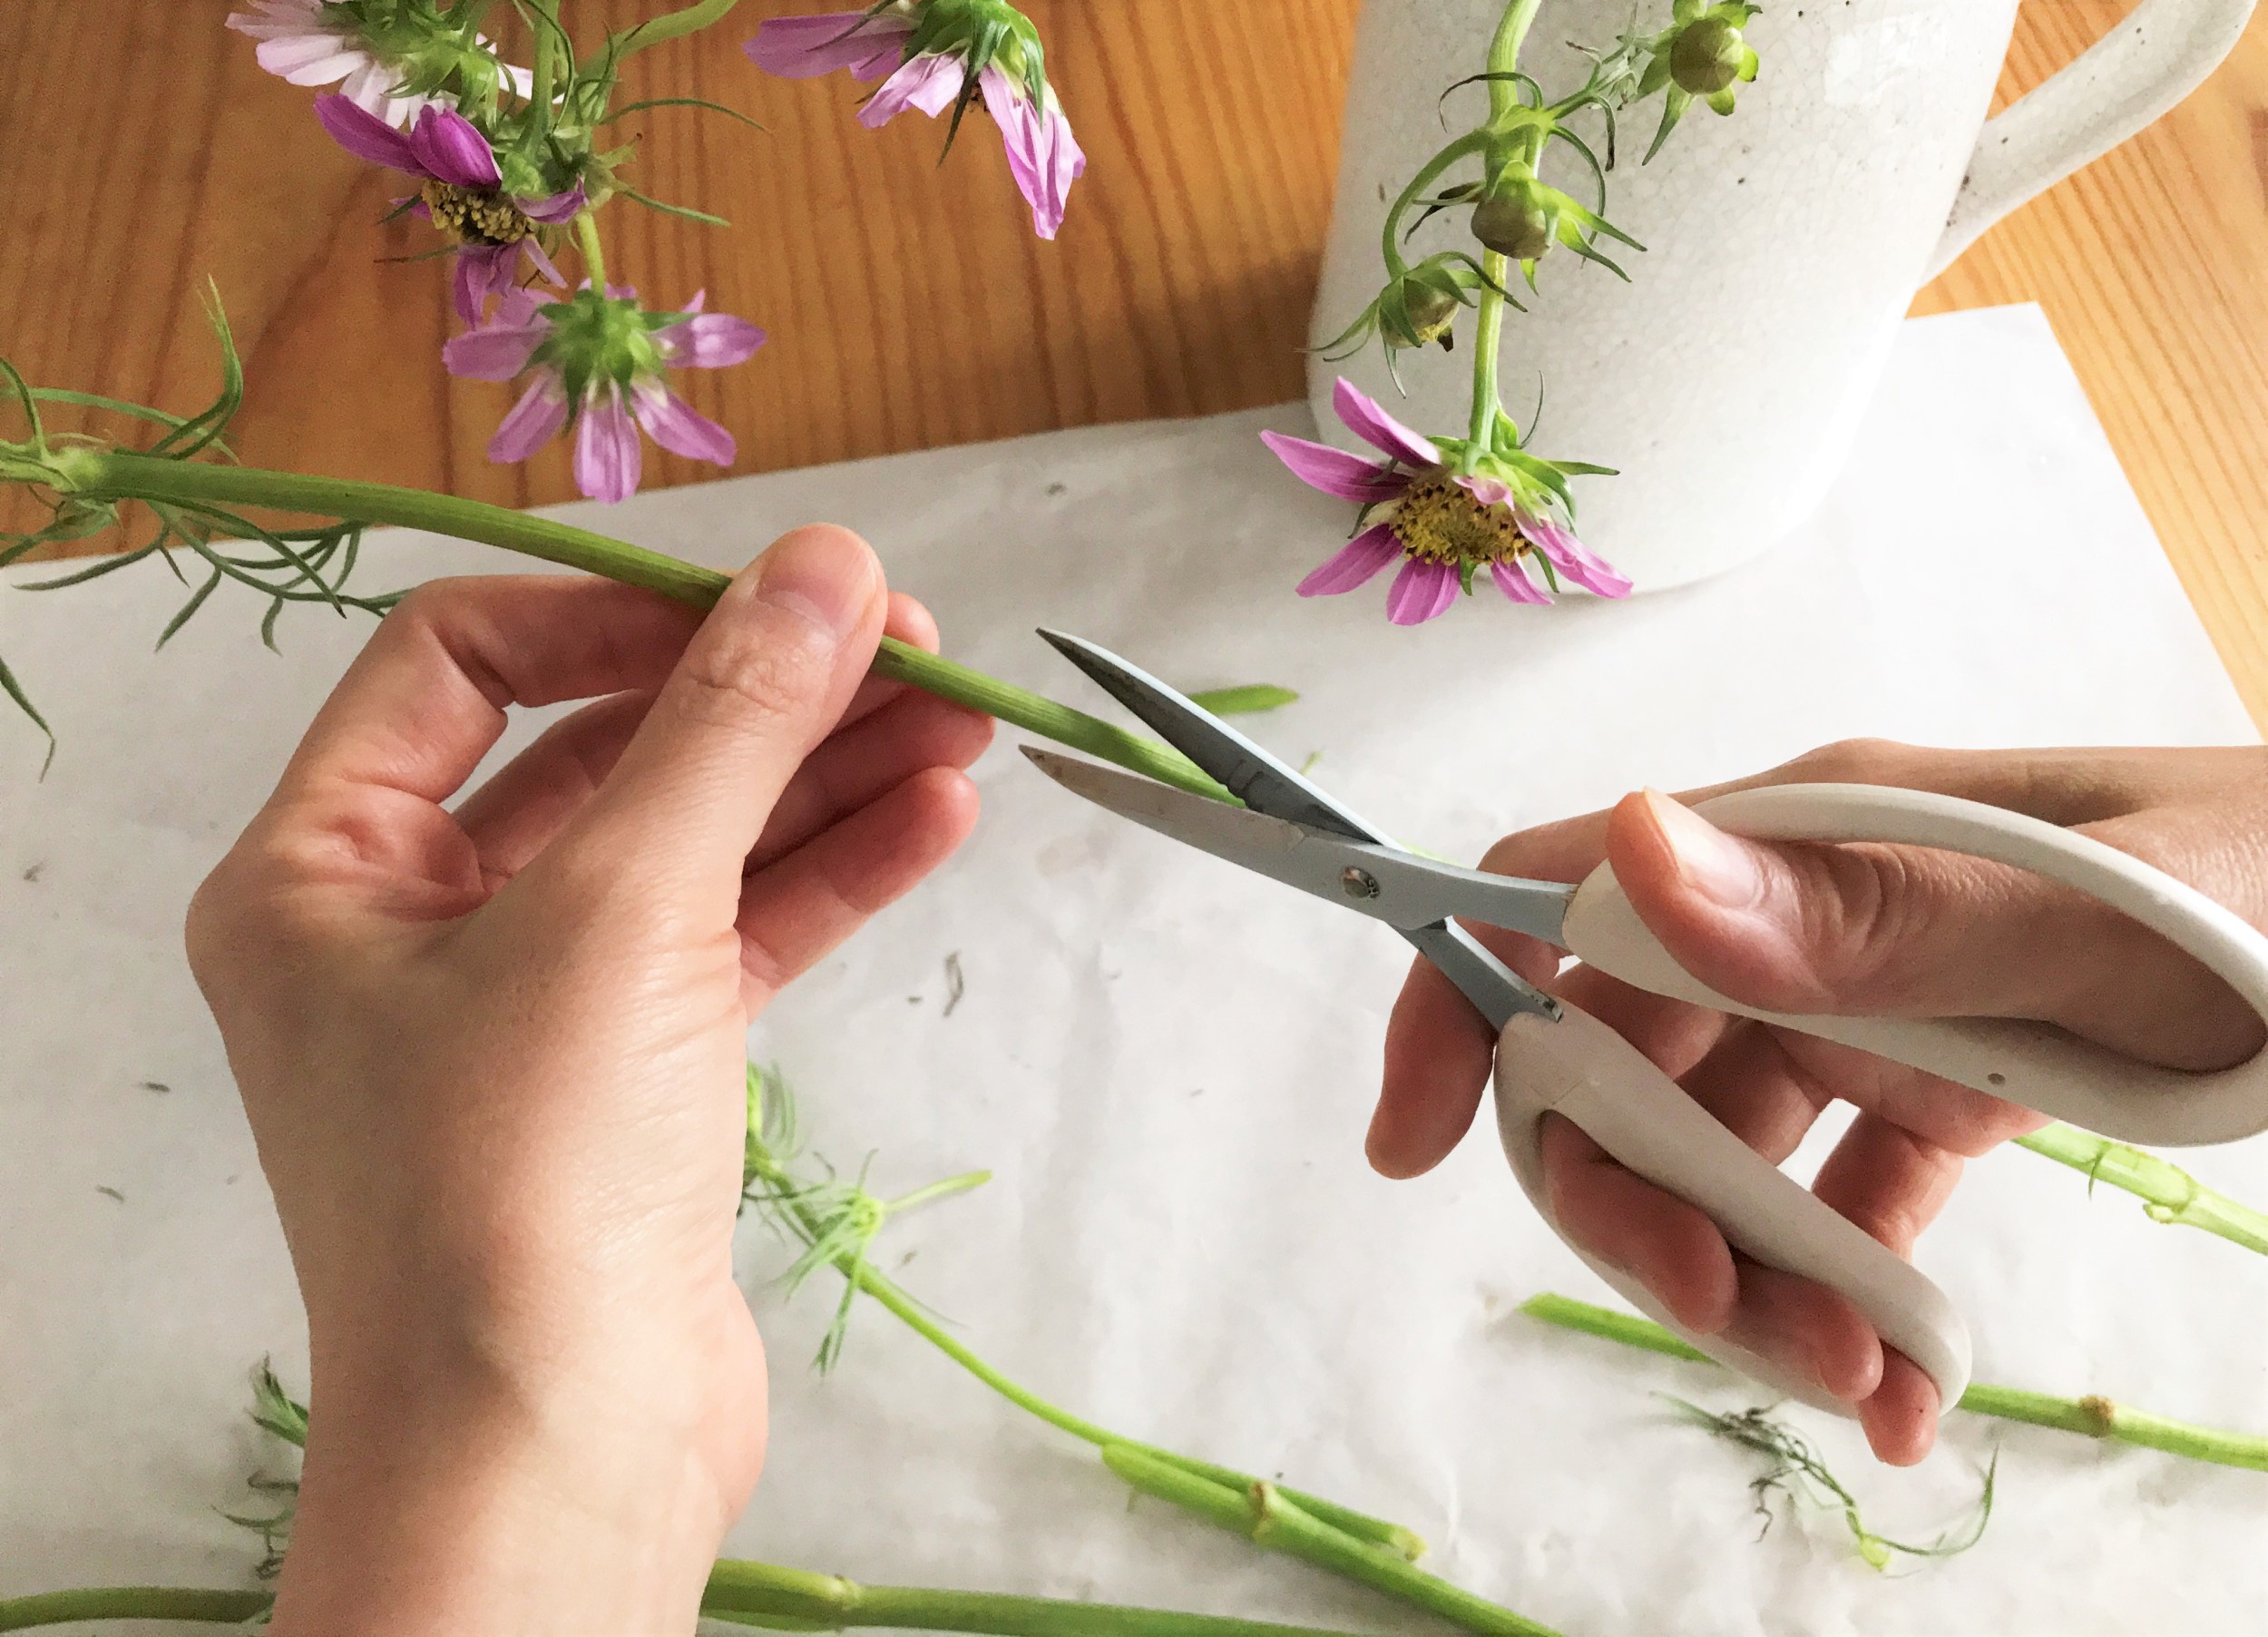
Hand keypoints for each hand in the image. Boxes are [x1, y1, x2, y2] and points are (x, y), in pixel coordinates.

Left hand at [186, 525, 992, 1633]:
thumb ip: (730, 726)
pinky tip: (932, 820)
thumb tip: (828, 571)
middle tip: (912, 647)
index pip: (463, 661)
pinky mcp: (634, 1084)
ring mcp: (531, 1009)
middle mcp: (413, 929)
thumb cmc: (515, 1198)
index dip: (622, 612)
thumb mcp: (623, 915)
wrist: (554, 1466)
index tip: (773, 597)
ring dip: (824, 778)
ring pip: (690, 844)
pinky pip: (735, 939)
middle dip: (763, 696)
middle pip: (605, 749)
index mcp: (324, 871)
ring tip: (960, 722)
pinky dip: (831, 877)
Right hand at [1373, 742, 2267, 1464]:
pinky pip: (1842, 1206)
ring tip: (1861, 1378)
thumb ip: (1866, 901)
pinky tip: (1899, 1389)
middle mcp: (1804, 919)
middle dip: (1641, 1207)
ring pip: (1723, 1160)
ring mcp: (1866, 1007)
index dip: (1458, 1009)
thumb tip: (1625, 858)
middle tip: (1728, 1316)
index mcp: (1806, 839)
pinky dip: (1849, 1305)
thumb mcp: (2091, 907)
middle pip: (1625, 1069)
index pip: (1558, 900)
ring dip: (1754, 1283)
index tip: (1409, 1147)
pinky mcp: (1937, 1091)